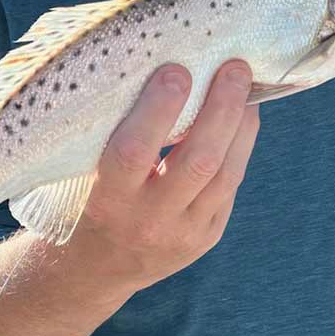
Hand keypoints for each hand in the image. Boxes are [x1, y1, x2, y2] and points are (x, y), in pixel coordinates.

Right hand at [75, 60, 259, 293]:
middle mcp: (147, 222)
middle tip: (234, 67)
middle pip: (198, 161)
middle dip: (221, 109)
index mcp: (107, 200)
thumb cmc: (89, 196)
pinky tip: (244, 115)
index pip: (133, 152)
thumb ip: (120, 132)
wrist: (97, 268)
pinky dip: (241, 145)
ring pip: (225, 174)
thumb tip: (166, 66)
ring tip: (246, 85)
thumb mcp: (88, 171)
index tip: (176, 69)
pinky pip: (231, 185)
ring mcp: (183, 235)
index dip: (158, 109)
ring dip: (242, 124)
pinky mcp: (206, 237)